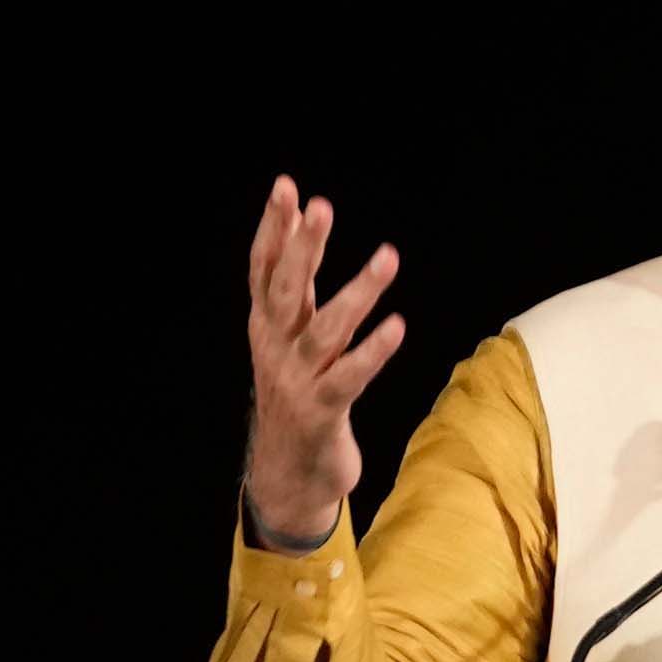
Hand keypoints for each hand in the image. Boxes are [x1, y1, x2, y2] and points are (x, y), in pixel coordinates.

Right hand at [243, 175, 404, 539]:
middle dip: (303, 247)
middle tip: (321, 206)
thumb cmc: (298, 394)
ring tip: (388, 256)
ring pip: (326, 329)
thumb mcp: (290, 340)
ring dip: (358, 292)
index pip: (264, 269)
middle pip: (287, 289)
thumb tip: (299, 233)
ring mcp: (296, 380)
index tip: (286, 187)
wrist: (287, 473)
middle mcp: (276, 348)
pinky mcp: (322, 411)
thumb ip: (296, 292)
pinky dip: (373, 351)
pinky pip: (349, 376)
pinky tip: (397, 326)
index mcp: (267, 327)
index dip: (274, 229)